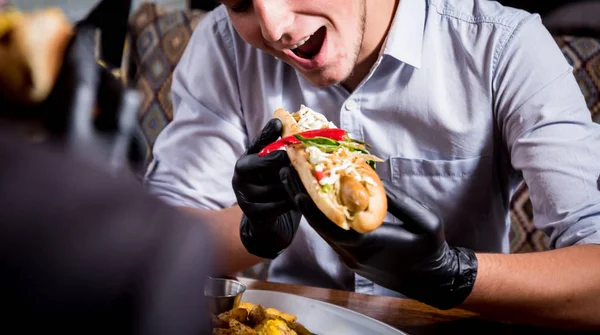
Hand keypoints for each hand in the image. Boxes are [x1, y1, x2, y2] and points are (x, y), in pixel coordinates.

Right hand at [232, 119, 301, 258]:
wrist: (266, 221)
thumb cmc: (273, 187)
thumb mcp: (273, 166)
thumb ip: (278, 148)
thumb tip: (286, 122)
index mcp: (247, 159)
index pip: (259, 142)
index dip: (270, 134)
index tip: (280, 124)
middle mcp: (241, 174)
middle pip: (267, 162)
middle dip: (286, 162)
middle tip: (302, 162)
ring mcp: (244, 194)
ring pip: (276, 186)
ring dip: (292, 185)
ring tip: (305, 184)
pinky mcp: (252, 213)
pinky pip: (278, 205)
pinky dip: (291, 202)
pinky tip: (299, 200)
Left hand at [281, 167, 477, 309]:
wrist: (432, 280)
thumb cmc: (430, 251)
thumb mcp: (424, 222)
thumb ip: (400, 203)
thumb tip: (375, 181)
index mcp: (368, 246)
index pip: (332, 229)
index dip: (312, 209)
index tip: (298, 190)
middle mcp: (353, 254)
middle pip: (320, 227)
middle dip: (301, 199)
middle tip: (287, 174)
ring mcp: (351, 257)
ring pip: (323, 230)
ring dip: (309, 205)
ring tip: (295, 180)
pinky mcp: (353, 256)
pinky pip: (331, 234)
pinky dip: (321, 215)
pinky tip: (315, 196)